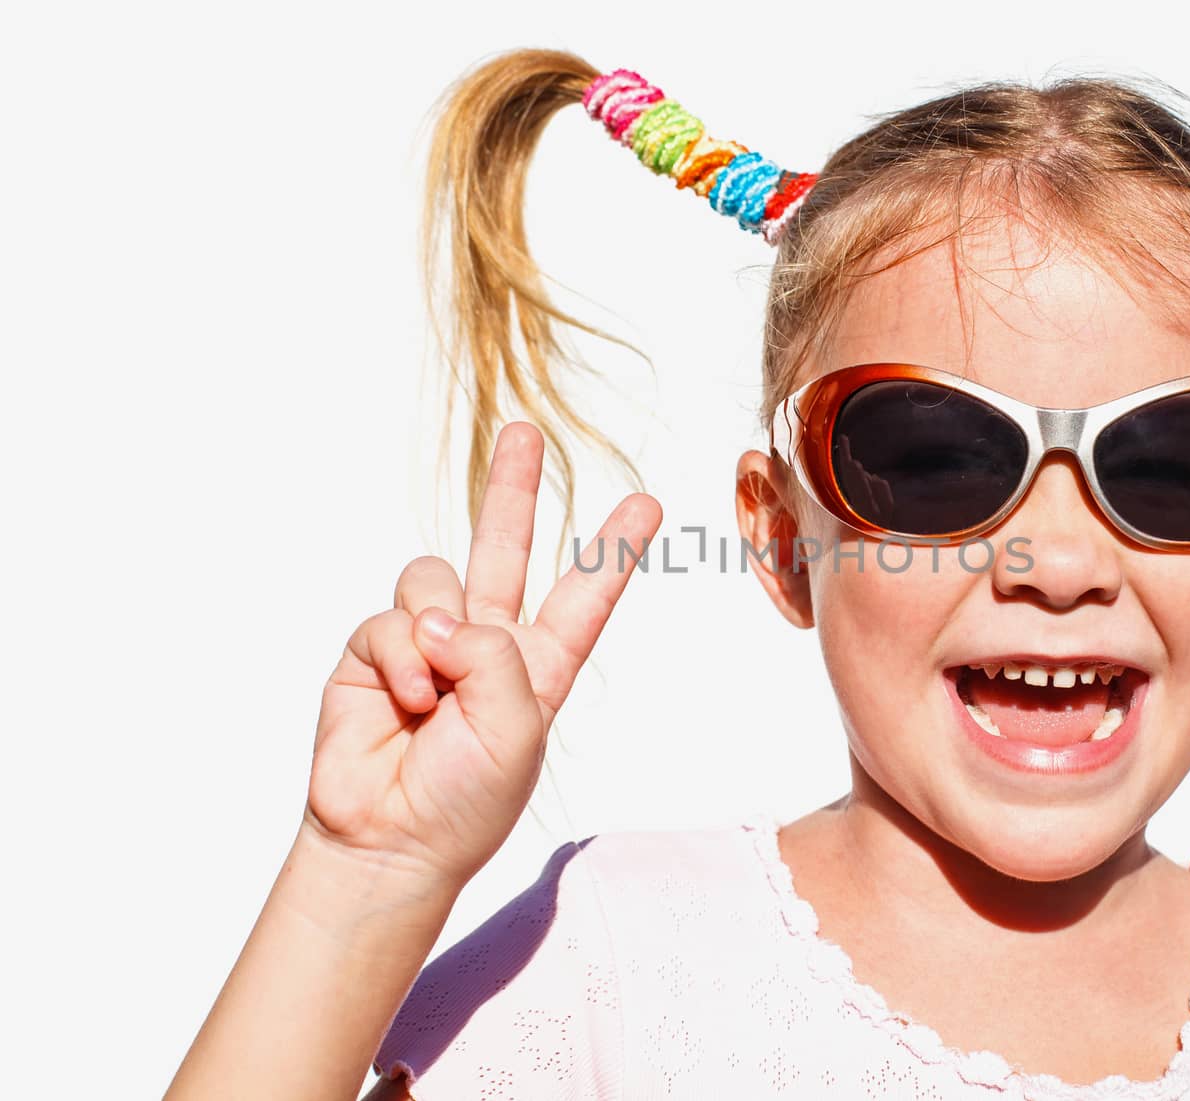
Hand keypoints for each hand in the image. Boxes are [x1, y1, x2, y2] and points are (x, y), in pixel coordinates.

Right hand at [300, 422, 661, 886]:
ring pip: (436, 575)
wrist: (388, 841)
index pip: (583, 595)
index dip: (612, 550)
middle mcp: (485, 643)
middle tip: (525, 432)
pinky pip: (391, 619)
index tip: (648, 503)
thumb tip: (438, 615)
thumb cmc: (465, 800)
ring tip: (436, 692)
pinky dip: (402, 658)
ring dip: (437, 627)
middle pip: (504, 548)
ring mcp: (427, 641)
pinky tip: (406, 702)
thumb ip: (494, 657)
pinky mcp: (375, 651)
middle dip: (511, 489)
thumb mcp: (517, 729)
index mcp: (539, 666)